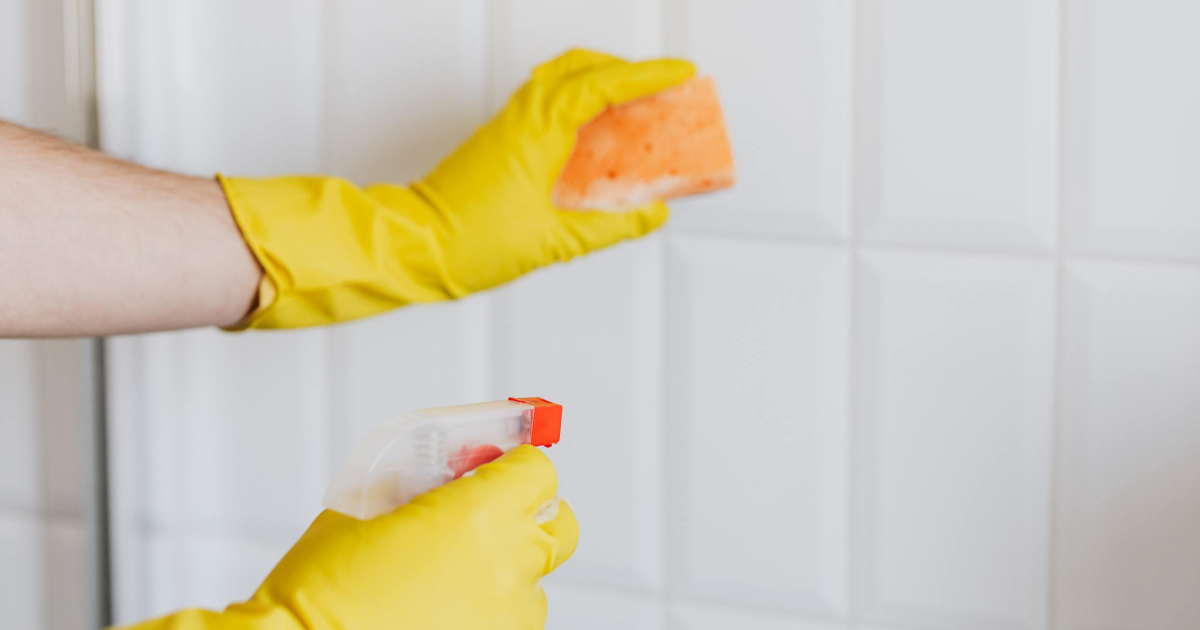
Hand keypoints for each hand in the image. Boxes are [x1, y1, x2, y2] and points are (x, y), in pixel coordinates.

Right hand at [118, 446, 577, 629]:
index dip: (513, 466)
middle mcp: (508, 567)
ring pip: (532, 582)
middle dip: (528, 515)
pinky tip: (439, 612)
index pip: (538, 470)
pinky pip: (508, 623)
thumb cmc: (319, 592)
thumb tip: (441, 485)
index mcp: (480, 516)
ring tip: (446, 579)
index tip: (494, 466)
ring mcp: (507, 619)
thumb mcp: (364, 512)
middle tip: (486, 516)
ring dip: (504, 572)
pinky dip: (486, 613)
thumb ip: (418, 492)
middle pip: (558, 525)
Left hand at [218, 49, 694, 328]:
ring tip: (632, 105)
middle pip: (580, 66)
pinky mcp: (498, 140)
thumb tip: (649, 216)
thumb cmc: (468, 242)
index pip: (603, 85)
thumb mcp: (554, 241)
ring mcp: (507, 125)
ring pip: (559, 79)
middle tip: (658, 84)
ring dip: (598, 81)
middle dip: (625, 68)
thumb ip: (610, 227)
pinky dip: (576, 102)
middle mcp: (521, 118)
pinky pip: (545, 102)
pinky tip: (591, 134)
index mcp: (538, 132)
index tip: (679, 72)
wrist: (413, 246)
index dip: (646, 76)